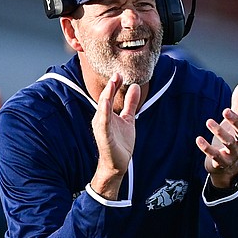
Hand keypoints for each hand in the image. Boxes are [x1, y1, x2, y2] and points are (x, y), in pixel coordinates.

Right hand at [90, 73, 140, 198]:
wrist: (118, 164)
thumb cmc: (121, 142)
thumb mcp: (128, 119)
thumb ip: (130, 104)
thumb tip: (135, 86)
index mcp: (106, 114)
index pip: (109, 95)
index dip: (114, 84)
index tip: (120, 74)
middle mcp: (101, 118)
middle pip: (105, 99)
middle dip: (110, 86)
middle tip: (117, 74)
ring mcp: (102, 127)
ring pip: (103, 108)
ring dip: (107, 95)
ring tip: (112, 84)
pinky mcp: (104, 136)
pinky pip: (103, 123)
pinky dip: (104, 113)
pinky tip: (106, 103)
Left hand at [198, 81, 237, 187]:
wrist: (226, 167)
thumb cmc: (232, 137)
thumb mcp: (235, 121)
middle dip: (235, 122)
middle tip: (225, 110)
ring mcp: (233, 155)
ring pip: (229, 143)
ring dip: (219, 132)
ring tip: (208, 121)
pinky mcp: (221, 162)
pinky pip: (215, 156)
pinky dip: (207, 148)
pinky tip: (198, 139)